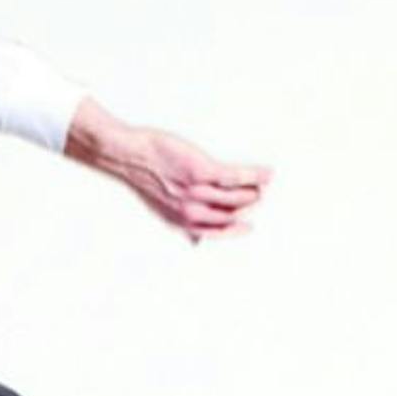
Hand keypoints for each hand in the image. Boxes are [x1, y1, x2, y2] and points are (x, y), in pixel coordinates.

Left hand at [66, 100, 270, 242]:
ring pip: (238, 198)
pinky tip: (266, 173)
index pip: (215, 233)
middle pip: (232, 215)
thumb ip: (182, 222)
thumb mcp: (162, 208)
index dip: (235, 232)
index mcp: (179, 221)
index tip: (249, 228)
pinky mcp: (202, 171)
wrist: (129, 155)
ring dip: (254, 190)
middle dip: (249, 207)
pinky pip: (237, 177)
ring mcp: (196, 192)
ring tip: (262, 183)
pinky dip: (255, 175)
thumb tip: (196, 240)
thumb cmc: (145, 176)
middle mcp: (189, 211)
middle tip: (257, 195)